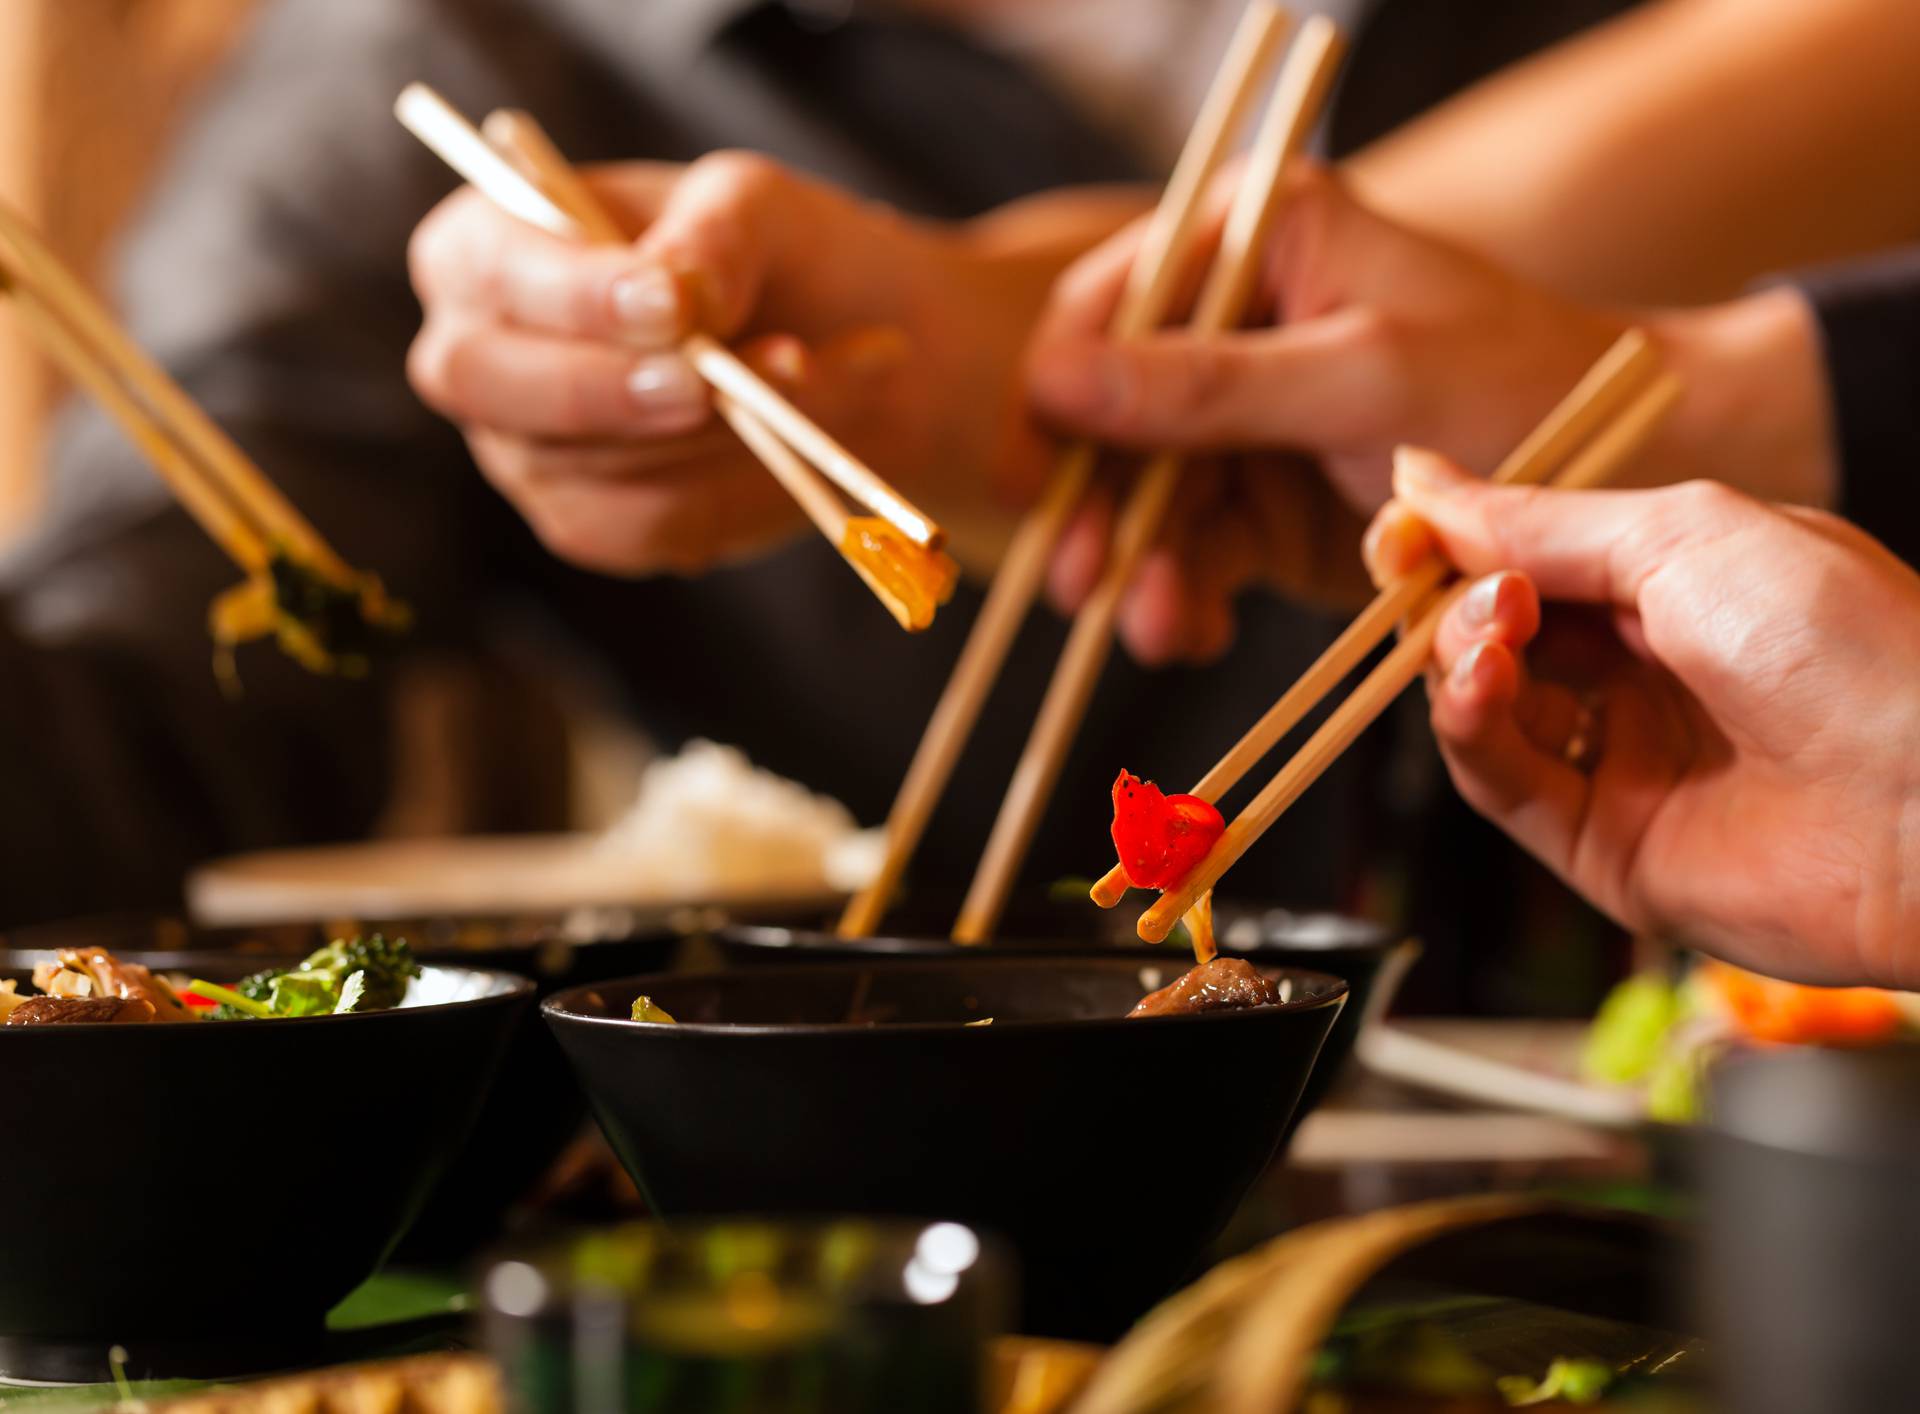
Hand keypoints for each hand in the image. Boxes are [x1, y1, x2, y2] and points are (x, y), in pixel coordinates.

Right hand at [407, 153, 1093, 575]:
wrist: (911, 366)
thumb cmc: (830, 263)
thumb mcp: (781, 215)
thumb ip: (717, 237)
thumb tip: (663, 298)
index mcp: (506, 243)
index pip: (474, 271)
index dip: (559, 298)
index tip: (671, 308)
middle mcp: (499, 354)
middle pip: (487, 393)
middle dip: (618, 397)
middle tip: (726, 384)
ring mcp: (545, 456)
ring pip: (578, 484)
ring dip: (714, 451)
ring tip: (832, 386)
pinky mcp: (614, 531)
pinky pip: (646, 543)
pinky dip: (734, 510)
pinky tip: (805, 465)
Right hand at [1023, 161, 1837, 665]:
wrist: (1621, 476)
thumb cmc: (1514, 382)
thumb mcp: (1360, 376)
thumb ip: (1207, 384)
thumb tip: (1051, 381)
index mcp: (1255, 242)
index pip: (1108, 306)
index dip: (1056, 392)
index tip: (1033, 478)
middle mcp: (1233, 323)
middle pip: (1110, 417)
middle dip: (1097, 507)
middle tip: (1079, 584)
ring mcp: (1244, 420)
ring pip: (1144, 499)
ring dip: (1140, 569)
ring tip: (1154, 628)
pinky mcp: (1262, 503)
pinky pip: (1194, 552)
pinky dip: (1186, 596)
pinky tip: (1194, 631)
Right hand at [1364, 447, 1919, 988]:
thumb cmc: (1847, 641)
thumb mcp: (1683, 535)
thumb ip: (1540, 520)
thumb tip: (1419, 478)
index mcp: (1672, 586)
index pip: (1523, 560)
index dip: (1453, 542)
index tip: (1400, 526)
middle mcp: (1639, 674)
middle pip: (1488, 633)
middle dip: (1449, 596)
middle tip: (1431, 572)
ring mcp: (1619, 762)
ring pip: (1480, 706)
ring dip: (1458, 655)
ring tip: (1491, 630)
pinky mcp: (1600, 846)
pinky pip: (1500, 782)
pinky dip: (1471, 726)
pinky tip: (1485, 683)